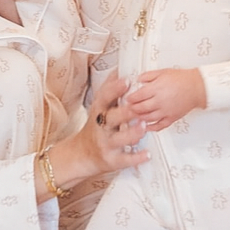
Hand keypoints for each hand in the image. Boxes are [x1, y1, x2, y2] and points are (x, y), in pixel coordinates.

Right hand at [40, 76, 148, 198]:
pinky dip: (136, 157)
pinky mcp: (112, 160)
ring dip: (132, 133)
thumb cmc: (95, 127)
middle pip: (111, 118)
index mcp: (99, 112)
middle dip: (124, 112)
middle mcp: (101, 127)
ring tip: (144, 127)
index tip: (126, 81)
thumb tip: (119, 69)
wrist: (82, 154)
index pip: (104, 98)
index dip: (114, 89)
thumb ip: (109, 90)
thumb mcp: (99, 107)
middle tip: (137, 106)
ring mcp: (106, 144)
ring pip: (119, 139)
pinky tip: (147, 154)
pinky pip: (124, 159)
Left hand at [126, 69, 205, 132]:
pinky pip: (160, 125)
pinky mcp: (172, 117)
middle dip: (132, 109)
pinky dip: (152, 128)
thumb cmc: (182, 79)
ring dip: (139, 118)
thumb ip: (148, 76)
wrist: (196, 87)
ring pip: (148, 118)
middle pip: (141, 108)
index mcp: (156, 89)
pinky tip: (147, 127)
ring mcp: (166, 111)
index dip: (130, 98)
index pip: (138, 96)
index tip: (127, 99)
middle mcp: (160, 101)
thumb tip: (138, 79)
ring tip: (134, 116)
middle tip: (127, 108)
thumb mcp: (162, 72)